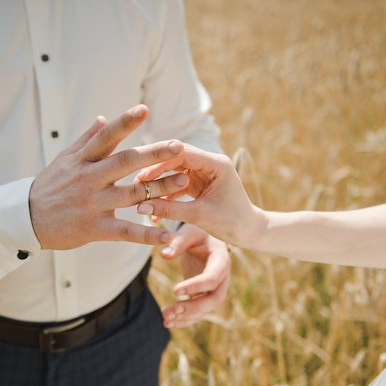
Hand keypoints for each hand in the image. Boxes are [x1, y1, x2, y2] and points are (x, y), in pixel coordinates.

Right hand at [30, 104, 187, 249]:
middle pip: (124, 162)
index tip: (144, 109)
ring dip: (159, 189)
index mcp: (82, 159)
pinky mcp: (94, 228)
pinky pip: (124, 231)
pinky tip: (166, 235)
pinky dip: (146, 234)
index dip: (124, 122)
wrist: (26, 219)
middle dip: (153, 153)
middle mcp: (88, 178)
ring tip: (184, 182)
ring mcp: (92, 203)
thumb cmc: (48, 186)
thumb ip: (86, 140)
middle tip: (178, 146)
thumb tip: (103, 118)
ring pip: (131, 194)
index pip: (105, 137)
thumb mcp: (63, 160)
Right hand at [135, 143, 260, 246]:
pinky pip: (177, 185)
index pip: (182, 152)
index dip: (159, 161)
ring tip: (140, 196)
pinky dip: (166, 196)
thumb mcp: (198, 216)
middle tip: (135, 184)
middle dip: (155, 172)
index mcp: (216, 164)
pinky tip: (152, 210)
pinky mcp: (199, 184)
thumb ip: (169, 210)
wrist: (250, 233)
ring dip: (158, 185)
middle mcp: (209, 164)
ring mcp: (203, 173)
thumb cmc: (232, 223)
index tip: (139, 172)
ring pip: (174, 173)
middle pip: (175, 160)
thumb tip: (140, 207)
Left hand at [160, 223, 230, 327]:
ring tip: (165, 319)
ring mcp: (215, 289)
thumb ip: (178, 242)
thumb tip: (164, 255)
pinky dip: (184, 319)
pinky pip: (198, 311)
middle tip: (172, 309)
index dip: (195, 286)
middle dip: (193, 308)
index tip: (174, 290)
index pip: (212, 278)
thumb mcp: (190, 231)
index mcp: (221, 261)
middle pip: (213, 300)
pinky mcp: (204, 295)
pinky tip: (168, 322)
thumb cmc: (198, 232)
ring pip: (205, 310)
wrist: (206, 239)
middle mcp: (222, 279)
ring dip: (186, 317)